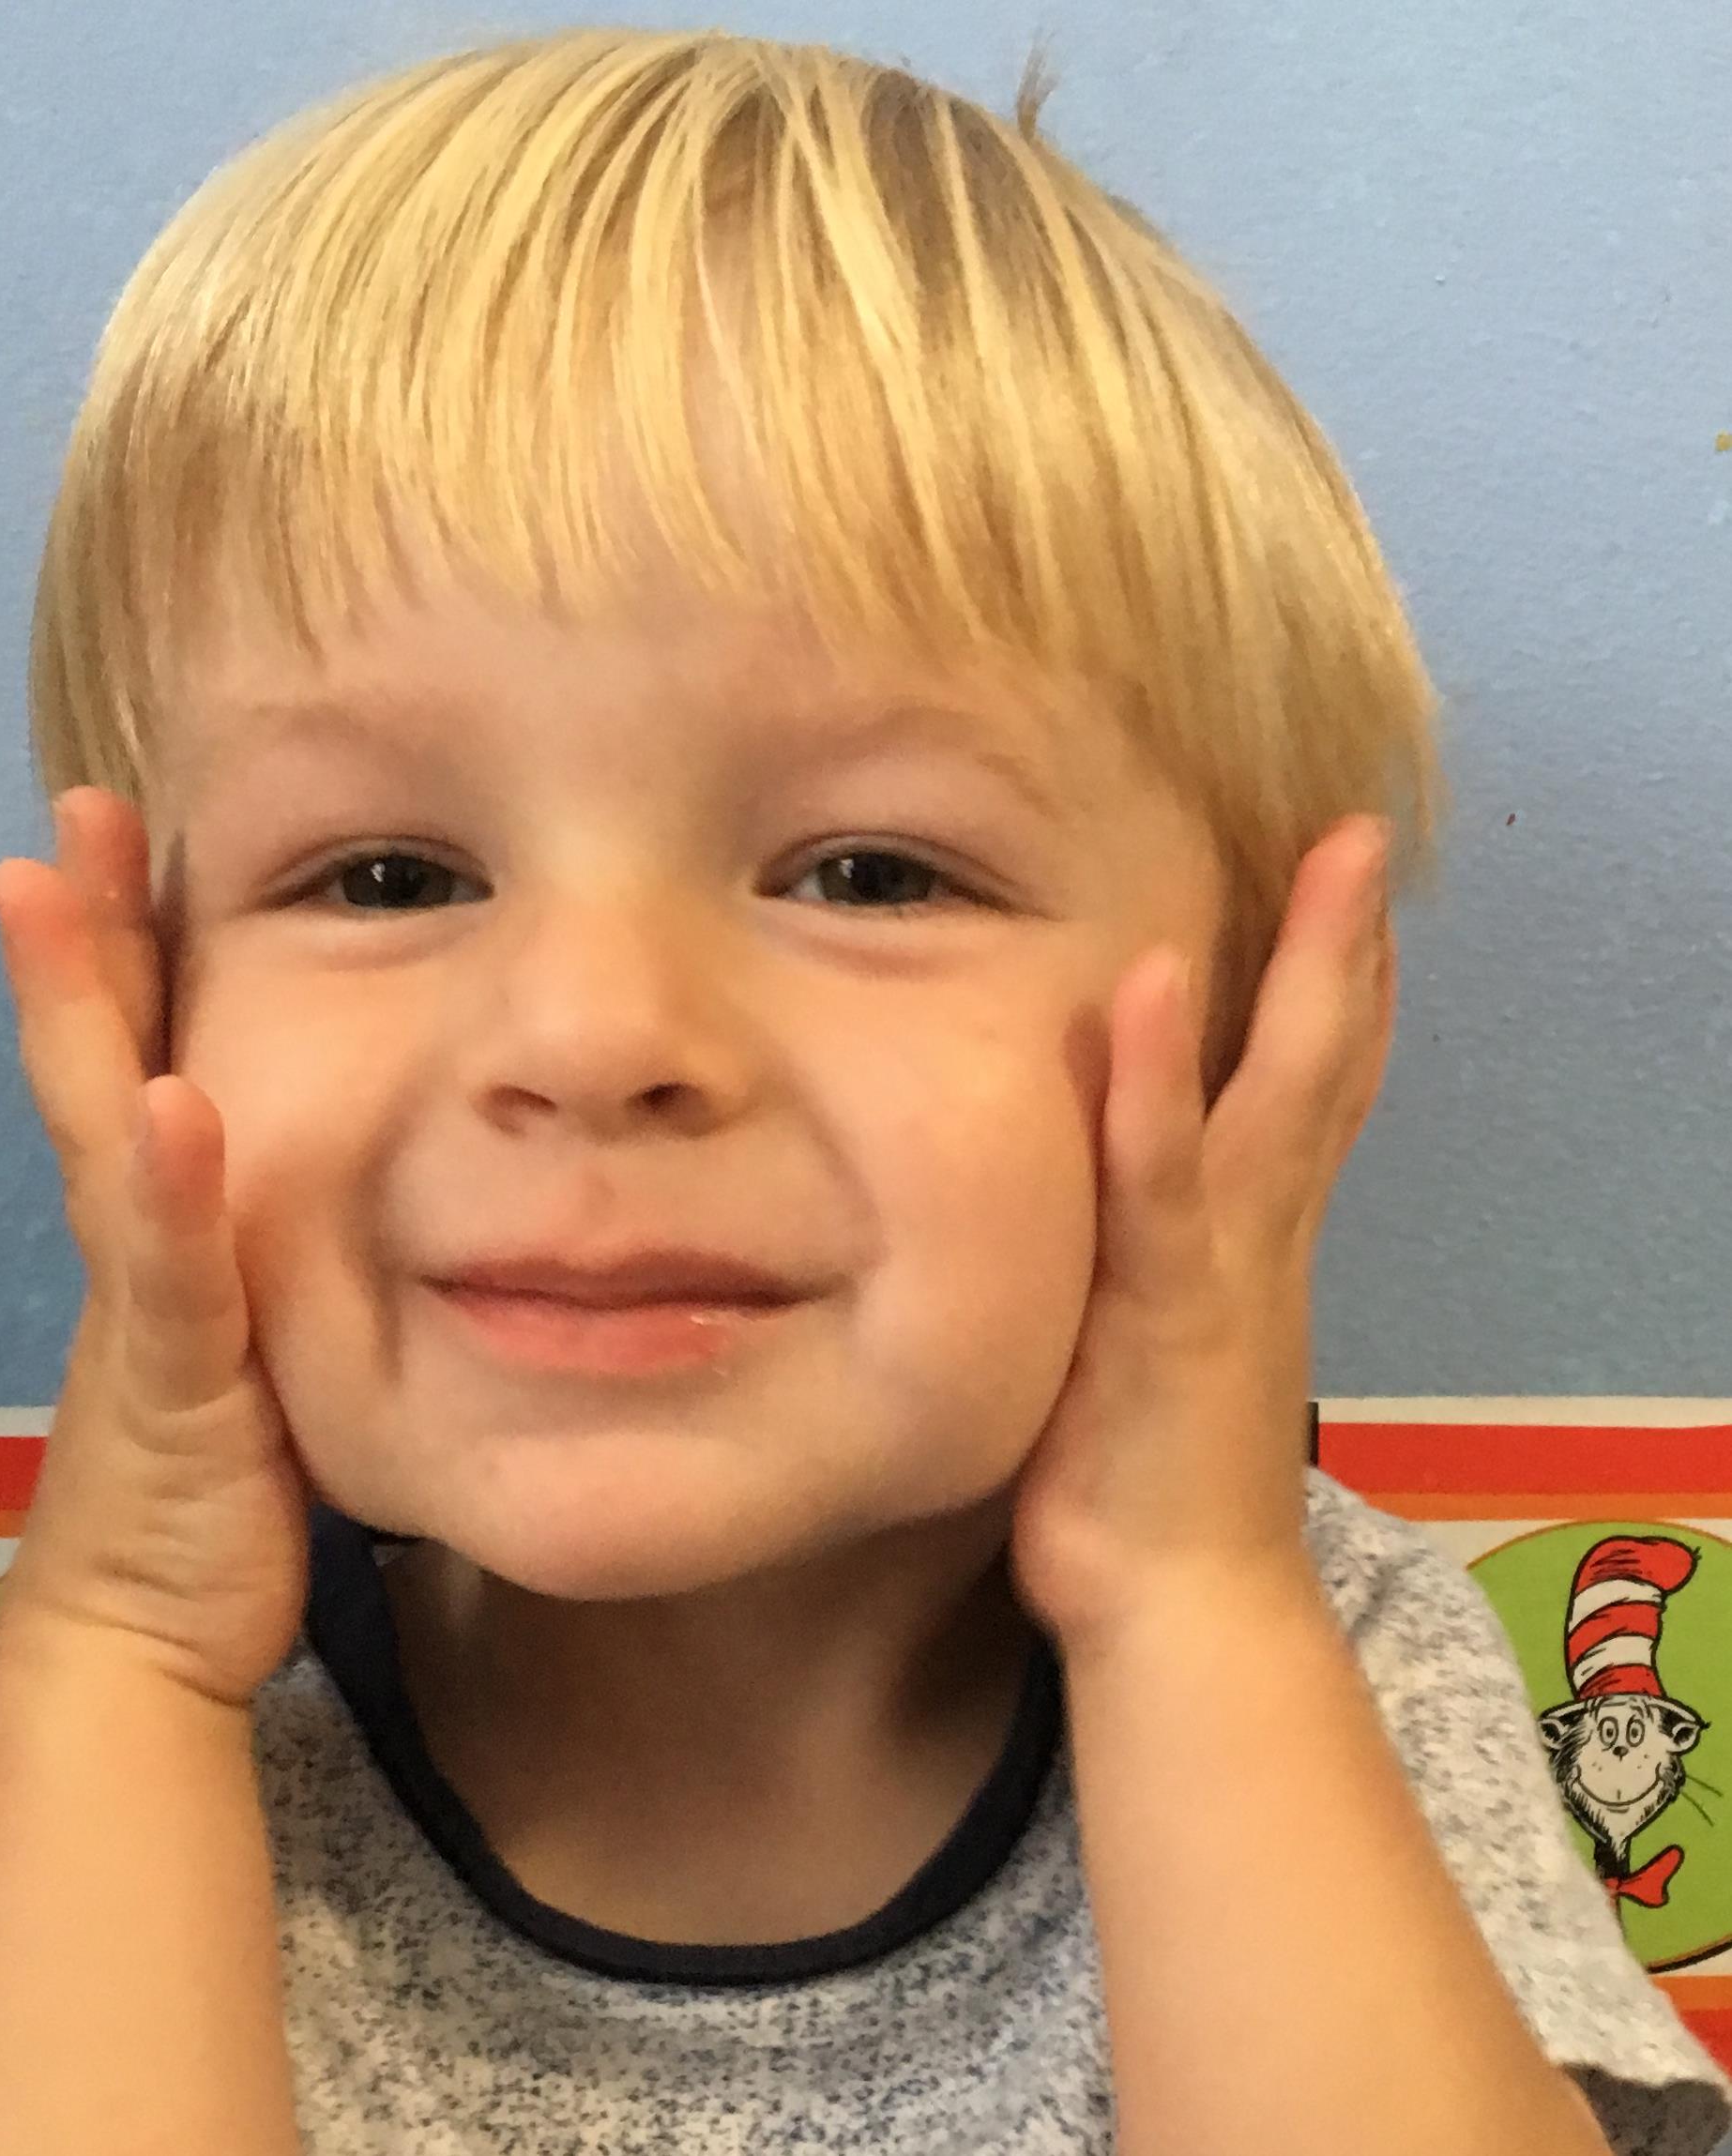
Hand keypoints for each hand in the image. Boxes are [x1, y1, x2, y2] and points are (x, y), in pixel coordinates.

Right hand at [0, 786, 307, 1705]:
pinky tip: (170, 1108)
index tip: (125, 827)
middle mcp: (133, 1243)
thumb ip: (275, 1245)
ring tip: (55, 889)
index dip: (122, 945)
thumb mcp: (262, 1335)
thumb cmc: (216, 1482)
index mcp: (159, 1225)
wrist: (148, 1628)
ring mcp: (138, 1306)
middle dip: (81, 938)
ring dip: (82, 1013)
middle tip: (75, 810)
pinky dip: (167, 1192)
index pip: (133, 1058)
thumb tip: (346, 1165)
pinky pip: (167, 1277)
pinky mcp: (169, 1385)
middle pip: (93, 1062)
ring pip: (101, 1134)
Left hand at [1008, 816, 1394, 1654]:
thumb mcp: (1143, 1349)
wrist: (1180, 1616)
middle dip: (1346, 949)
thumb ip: (1140, 1266)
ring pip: (1279, 1098)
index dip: (1331, 990)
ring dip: (1300, 975)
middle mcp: (1259, 1240)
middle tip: (1359, 836)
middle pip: (1323, 1068)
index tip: (1338, 893)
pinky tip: (1152, 989)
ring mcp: (1224, 1271)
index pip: (1306, 1093)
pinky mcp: (1167, 1312)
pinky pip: (1162, 1179)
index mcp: (1251, 1244)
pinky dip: (1159, 1083)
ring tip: (1321, 864)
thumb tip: (1102, 1208)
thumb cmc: (1142, 1488)